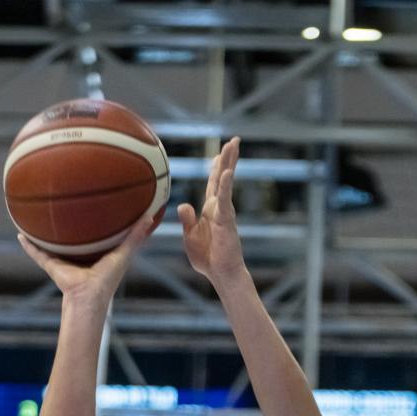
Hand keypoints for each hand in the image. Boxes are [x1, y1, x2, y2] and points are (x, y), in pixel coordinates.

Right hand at [18, 205, 157, 306]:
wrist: (87, 297)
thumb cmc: (107, 280)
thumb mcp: (123, 254)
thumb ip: (136, 236)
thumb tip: (151, 216)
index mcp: (94, 253)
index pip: (93, 233)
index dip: (94, 220)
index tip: (94, 202)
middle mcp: (77, 256)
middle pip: (71, 237)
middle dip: (67, 222)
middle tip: (65, 200)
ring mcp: (62, 261)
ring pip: (52, 243)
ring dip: (45, 233)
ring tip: (38, 214)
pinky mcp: (51, 265)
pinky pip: (37, 253)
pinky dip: (29, 245)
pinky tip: (20, 233)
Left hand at [178, 136, 245, 286]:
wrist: (220, 273)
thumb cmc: (206, 258)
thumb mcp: (190, 237)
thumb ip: (186, 220)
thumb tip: (182, 205)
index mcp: (210, 210)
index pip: (213, 185)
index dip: (216, 169)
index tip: (219, 154)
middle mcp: (219, 207)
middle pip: (223, 177)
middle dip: (227, 158)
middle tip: (234, 141)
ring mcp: (224, 211)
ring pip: (226, 182)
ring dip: (229, 163)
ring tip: (233, 145)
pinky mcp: (226, 219)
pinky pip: (225, 199)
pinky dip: (226, 185)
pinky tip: (227, 171)